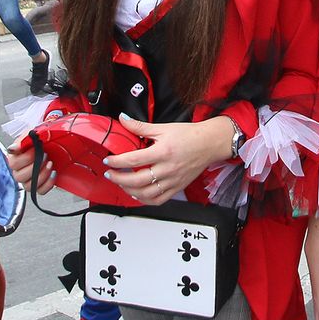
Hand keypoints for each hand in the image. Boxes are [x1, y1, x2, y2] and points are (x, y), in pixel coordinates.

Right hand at [7, 140, 57, 193]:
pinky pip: (40, 191)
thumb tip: (12, 149)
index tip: (35, 150)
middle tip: (45, 156)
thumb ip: (24, 140)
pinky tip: (53, 173)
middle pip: (19, 177)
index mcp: (15, 158)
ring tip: (50, 164)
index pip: (13, 164)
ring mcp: (28, 181)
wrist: (57, 147)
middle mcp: (19, 172)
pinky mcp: (39, 187)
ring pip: (28, 186)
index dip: (25, 158)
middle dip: (35, 166)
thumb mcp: (34, 135)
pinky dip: (48, 183)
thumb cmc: (43, 141)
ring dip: (42, 175)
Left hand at [103, 114, 234, 204]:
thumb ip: (140, 126)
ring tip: (121, 183)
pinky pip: (158, 200)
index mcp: (163, 152)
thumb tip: (123, 119)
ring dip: (129, 190)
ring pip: (146, 194)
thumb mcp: (163, 127)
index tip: (109, 161)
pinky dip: (144, 200)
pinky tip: (136, 193)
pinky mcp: (177, 188)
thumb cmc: (189, 135)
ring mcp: (172, 181)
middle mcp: (168, 169)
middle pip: (137, 180)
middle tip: (110, 173)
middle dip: (118, 178)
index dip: (117, 162)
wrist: (209, 143)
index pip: (134, 159)